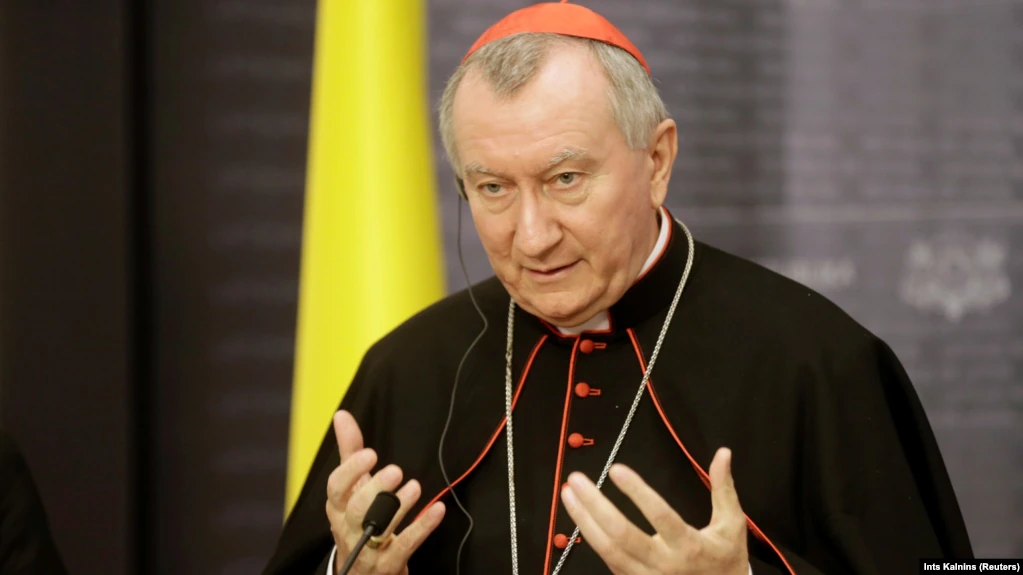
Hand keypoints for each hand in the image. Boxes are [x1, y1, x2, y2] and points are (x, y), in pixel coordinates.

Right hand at [327, 410, 445, 574]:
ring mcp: (368, 548)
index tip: (370, 453)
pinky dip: (422, 526)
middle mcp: (348, 527)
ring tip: (415, 487)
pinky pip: (406, 545)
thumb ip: (349, 452)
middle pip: (356, 509)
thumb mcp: (351, 487)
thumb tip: (341, 415)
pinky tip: (438, 509)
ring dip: (398, 507)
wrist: (361, 570)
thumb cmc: (357, 519)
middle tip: (395, 471)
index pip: (335, 488)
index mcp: (337, 507)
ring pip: (379, 529)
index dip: (351, 471)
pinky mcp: (389, 563)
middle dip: (375, 489)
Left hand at [560, 447, 747, 574]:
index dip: (638, 493)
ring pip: (608, 551)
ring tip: (568, 493)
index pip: (660, 517)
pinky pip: (609, 561)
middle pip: (623, 536)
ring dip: (584, 521)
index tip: (616, 470)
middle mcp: (665, 565)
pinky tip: (580, 516)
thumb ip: (724, 489)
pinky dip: (592, 538)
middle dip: (595, 507)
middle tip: (576, 479)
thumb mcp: (731, 525)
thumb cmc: (726, 559)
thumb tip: (723, 453)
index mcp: (690, 547)